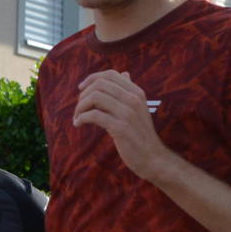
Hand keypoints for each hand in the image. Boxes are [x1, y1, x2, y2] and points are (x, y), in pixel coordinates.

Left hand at [73, 71, 175, 185]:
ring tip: (77, 117)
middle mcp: (133, 99)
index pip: (110, 74)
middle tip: (79, 108)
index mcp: (137, 92)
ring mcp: (128, 113)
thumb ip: (129, 92)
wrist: (153, 158)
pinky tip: (79, 124)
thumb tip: (124, 73)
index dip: (92, 78)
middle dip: (83, 94)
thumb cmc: (142, 134)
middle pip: (100, 84)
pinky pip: (94, 115)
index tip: (81, 89)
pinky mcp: (120, 128)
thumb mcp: (139, 108)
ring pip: (95, 97)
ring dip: (80, 107)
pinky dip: (81, 118)